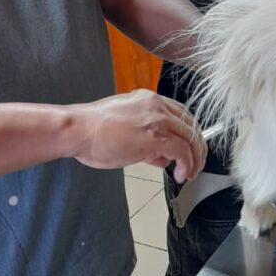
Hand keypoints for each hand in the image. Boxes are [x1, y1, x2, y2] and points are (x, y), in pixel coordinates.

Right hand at [72, 89, 205, 182]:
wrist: (78, 130)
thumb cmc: (93, 130)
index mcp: (149, 99)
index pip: (182, 114)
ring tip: (189, 174)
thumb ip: (146, 138)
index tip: (189, 150)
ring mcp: (156, 120)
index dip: (189, 134)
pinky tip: (181, 175)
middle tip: (195, 166)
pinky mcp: (154, 137)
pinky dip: (187, 165)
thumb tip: (161, 156)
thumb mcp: (125, 128)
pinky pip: (182, 151)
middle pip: (191, 125)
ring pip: (191, 138)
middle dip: (197, 148)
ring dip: (195, 159)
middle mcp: (156, 105)